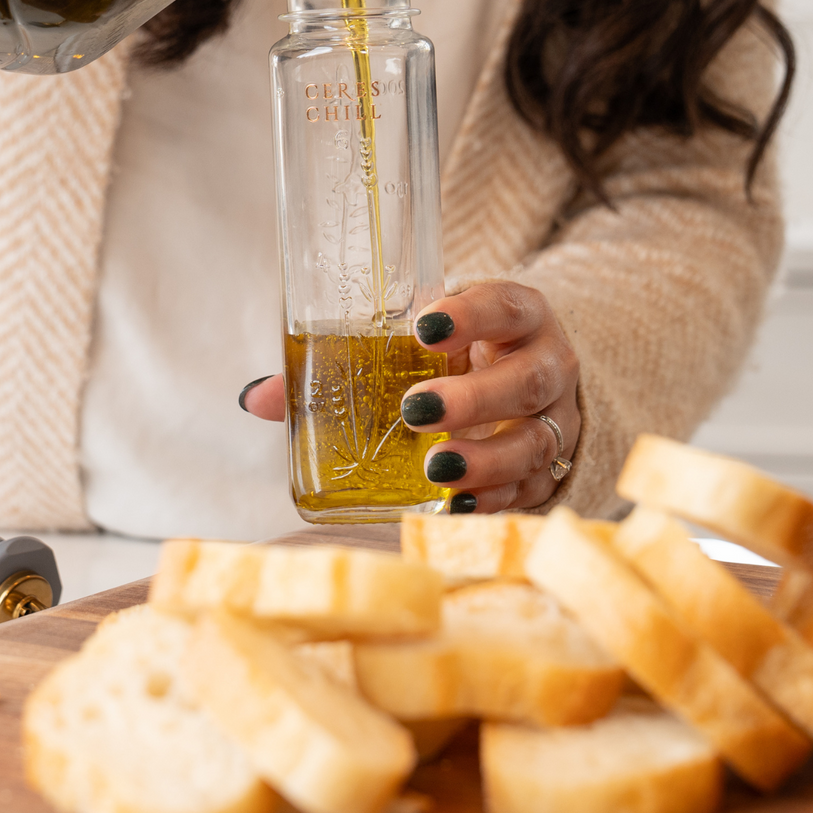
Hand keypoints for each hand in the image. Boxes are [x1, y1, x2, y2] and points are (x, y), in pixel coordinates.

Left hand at [239, 281, 579, 511]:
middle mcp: (548, 364)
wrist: (532, 381)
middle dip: (474, 398)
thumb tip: (255, 398)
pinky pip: (529, 490)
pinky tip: (458, 507)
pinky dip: (494, 501)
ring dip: (485, 459)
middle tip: (416, 410)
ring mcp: (557, 420)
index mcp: (518, 315)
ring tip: (435, 471)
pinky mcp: (550, 471)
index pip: (504, 305)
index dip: (471, 314)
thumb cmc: (462, 354)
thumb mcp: (423, 341)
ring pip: (534, 441)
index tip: (423, 326)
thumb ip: (348, 360)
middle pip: (527, 379)